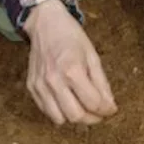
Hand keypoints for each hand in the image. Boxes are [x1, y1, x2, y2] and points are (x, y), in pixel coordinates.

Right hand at [23, 0, 117, 125]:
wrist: (45, 24)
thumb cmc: (71, 37)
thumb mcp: (93, 56)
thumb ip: (101, 83)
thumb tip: (110, 106)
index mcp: (72, 70)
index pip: (92, 103)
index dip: (106, 110)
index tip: (111, 110)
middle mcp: (53, 80)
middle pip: (76, 116)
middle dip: (92, 118)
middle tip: (99, 113)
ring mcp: (40, 85)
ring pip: (59, 119)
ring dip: (74, 117)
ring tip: (83, 107)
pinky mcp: (31, 87)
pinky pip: (46, 111)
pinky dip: (59, 112)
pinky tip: (68, 101)